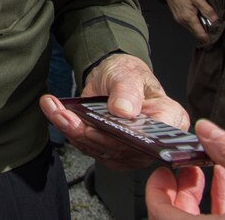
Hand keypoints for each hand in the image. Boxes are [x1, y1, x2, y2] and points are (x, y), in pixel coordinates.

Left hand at [40, 53, 188, 169]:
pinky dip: (68, 129)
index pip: (158, 136)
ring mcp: (129, 150)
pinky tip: (55, 112)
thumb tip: (125, 111)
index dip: (134, 138)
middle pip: (123, 147)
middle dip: (92, 133)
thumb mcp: (128, 73)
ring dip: (73, 130)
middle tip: (69, 117)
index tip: (108, 128)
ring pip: (100, 148)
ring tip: (56, 110)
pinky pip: (86, 145)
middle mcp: (150, 141)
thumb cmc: (128, 74)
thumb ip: (128, 91)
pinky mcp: (107, 151)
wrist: (110, 77)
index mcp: (169, 119)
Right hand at [161, 0, 216, 42]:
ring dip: (199, 27)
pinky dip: (194, 23)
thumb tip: (215, 20)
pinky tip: (198, 16)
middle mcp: (183, 22)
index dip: (208, 38)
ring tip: (207, 21)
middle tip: (213, 28)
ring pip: (192, 29)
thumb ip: (207, 10)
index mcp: (188, 18)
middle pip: (196, 33)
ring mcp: (179, 20)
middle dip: (204, 33)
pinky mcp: (177, 17)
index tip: (215, 37)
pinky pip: (187, 24)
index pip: (200, 35)